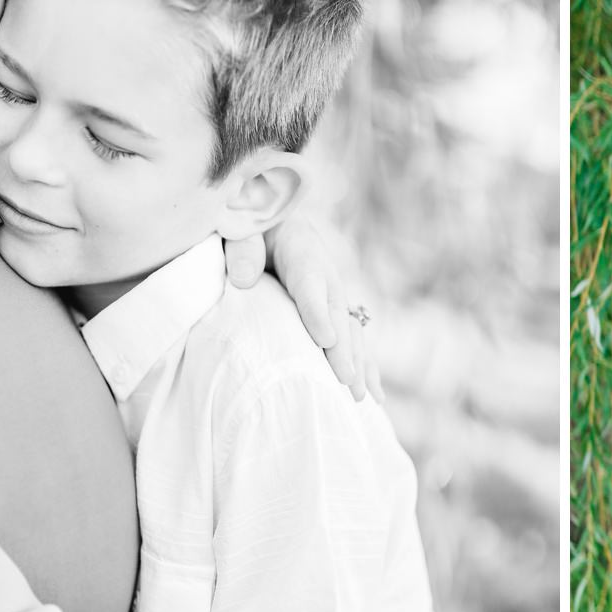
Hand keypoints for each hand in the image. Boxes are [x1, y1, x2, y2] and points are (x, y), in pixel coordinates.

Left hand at [232, 213, 383, 401]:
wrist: (265, 214)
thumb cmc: (245, 222)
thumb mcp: (237, 225)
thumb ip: (241, 247)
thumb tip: (243, 279)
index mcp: (299, 244)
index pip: (309, 280)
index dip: (317, 311)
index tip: (326, 340)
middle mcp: (324, 269)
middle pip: (336, 311)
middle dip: (344, 349)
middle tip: (346, 381)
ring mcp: (332, 291)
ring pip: (350, 328)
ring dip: (358, 363)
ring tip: (362, 397)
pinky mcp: (331, 309)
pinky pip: (351, 338)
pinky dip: (363, 364)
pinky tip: (374, 394)